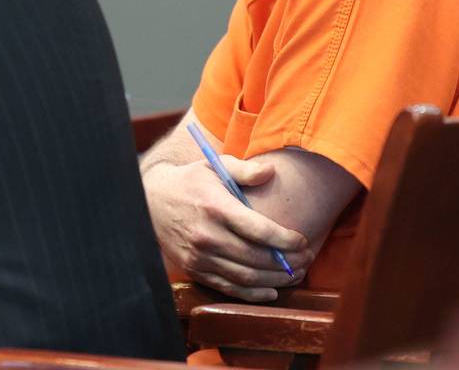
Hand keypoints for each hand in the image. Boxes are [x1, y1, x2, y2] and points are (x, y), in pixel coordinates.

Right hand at [142, 156, 312, 300]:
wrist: (151, 201)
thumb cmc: (191, 180)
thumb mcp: (216, 164)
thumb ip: (245, 169)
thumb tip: (270, 172)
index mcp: (216, 207)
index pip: (257, 229)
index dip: (284, 239)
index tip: (302, 240)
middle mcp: (207, 235)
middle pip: (254, 257)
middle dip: (286, 261)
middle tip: (307, 258)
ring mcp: (200, 257)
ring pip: (245, 277)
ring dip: (275, 279)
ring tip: (296, 273)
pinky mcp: (195, 270)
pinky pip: (228, 288)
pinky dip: (252, 294)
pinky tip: (272, 290)